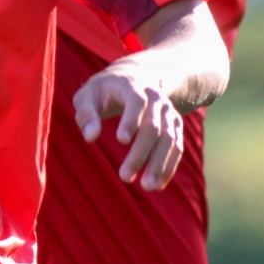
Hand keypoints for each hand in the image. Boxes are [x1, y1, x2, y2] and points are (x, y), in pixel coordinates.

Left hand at [73, 64, 185, 190]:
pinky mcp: (174, 124)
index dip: (131, 120)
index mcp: (133, 86)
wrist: (138, 76)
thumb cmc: (105, 90)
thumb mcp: (88, 94)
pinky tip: (158, 184)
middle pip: (154, 126)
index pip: (137, 101)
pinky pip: (177, 146)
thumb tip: (90, 137)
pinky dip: (170, 166)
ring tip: (147, 187)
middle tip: (125, 177)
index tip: (121, 141)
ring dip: (160, 164)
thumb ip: (86, 114)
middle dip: (141, 152)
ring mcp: (168, 111)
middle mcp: (156, 98)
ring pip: (169, 139)